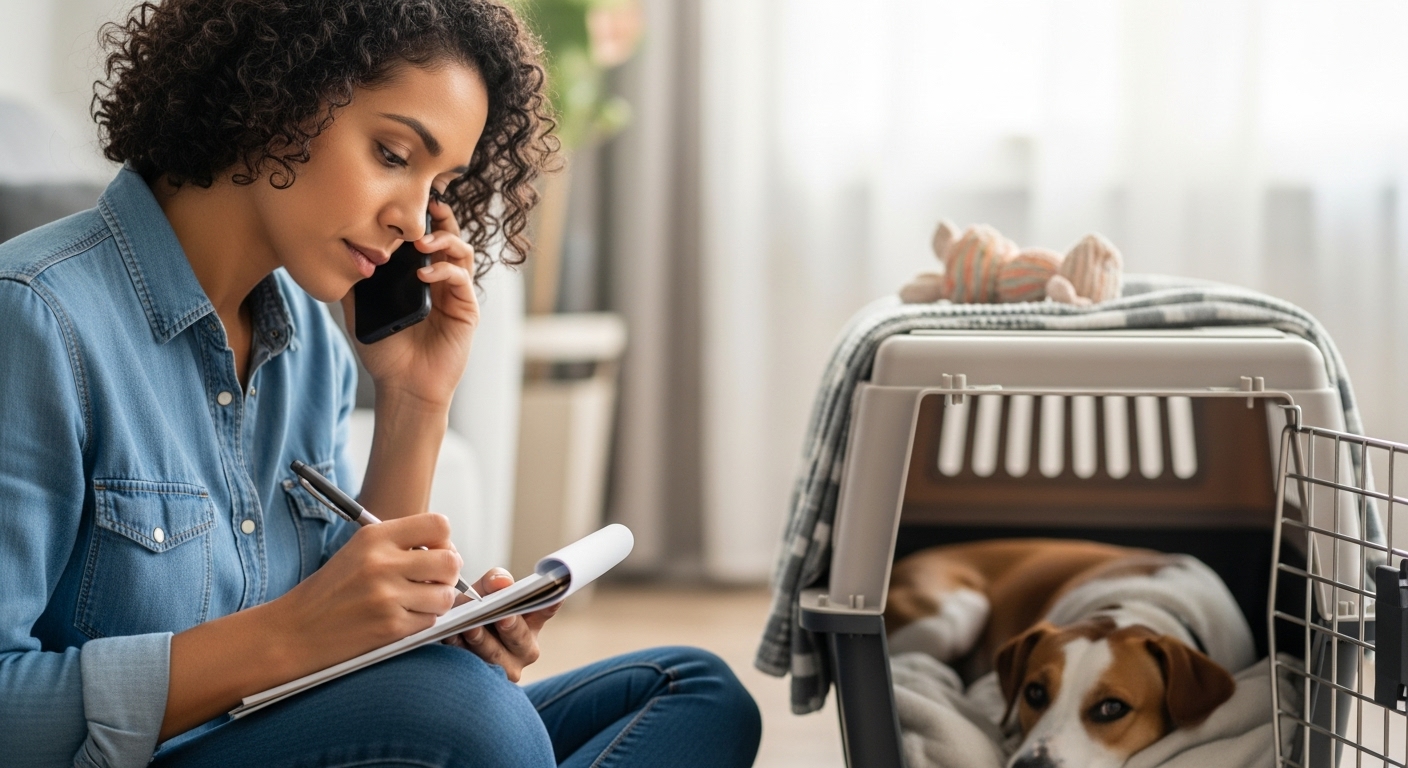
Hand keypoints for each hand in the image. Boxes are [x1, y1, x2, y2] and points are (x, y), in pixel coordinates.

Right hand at [269, 513, 463, 671]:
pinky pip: (431, 621)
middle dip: (448, 574)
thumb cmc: (330, 592)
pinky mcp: (390, 627)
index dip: (444, 541)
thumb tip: (448, 550)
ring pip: (445, 595)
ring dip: (438, 601)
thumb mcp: (359, 551)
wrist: (294, 631)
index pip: (438, 525)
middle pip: (450, 561)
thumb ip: (400, 544)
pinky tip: (402, 618)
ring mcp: (386, 596)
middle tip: (433, 582)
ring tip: (417, 603)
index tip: (435, 553)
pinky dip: (423, 621)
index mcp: (375, 536)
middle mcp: (382, 563)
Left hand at [342, 195, 479, 407]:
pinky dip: (445, 270)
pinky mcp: (467, 310)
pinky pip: (462, 280)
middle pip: (450, 237)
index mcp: (420, 277)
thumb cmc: (385, 353)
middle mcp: (442, 281)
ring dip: (445, 240)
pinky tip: (424, 274)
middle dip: (441, 218)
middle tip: (427, 205)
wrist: (404, 386)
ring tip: (422, 240)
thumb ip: (355, 286)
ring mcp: (456, 294)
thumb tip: (339, 256)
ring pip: (462, 252)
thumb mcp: (361, 312)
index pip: (425, 239)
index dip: (421, 219)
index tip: (406, 203)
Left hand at [444, 568, 560, 681]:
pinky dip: (461, 651)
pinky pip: (473, 667)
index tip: (552, 593)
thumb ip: (494, 581)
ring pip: (496, 656)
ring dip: (483, 641)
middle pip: (521, 638)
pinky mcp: (484, 680)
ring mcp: (506, 667)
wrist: (450, 634)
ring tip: (471, 628)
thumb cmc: (473, 609)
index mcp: (532, 621)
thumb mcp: (483, 591)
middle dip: (512, 627)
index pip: (547, 608)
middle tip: (503, 617)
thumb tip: (502, 582)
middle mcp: (525, 648)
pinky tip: (452, 639)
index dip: (552, 601)